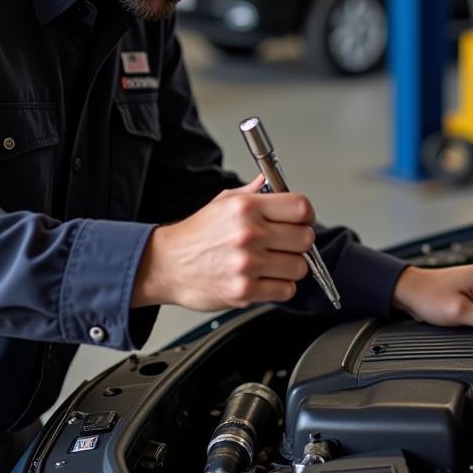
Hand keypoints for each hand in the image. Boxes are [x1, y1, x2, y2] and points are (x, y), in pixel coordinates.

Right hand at [132, 175, 314, 310]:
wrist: (166, 264)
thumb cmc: (194, 235)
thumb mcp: (221, 202)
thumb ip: (251, 192)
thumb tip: (269, 181)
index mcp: (246, 208)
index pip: (300, 207)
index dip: (306, 215)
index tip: (302, 221)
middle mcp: (249, 234)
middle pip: (305, 238)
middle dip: (300, 242)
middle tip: (286, 244)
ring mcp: (247, 264)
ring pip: (299, 267)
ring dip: (291, 267)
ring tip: (273, 263)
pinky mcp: (244, 291)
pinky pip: (285, 290)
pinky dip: (280, 287)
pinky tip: (265, 279)